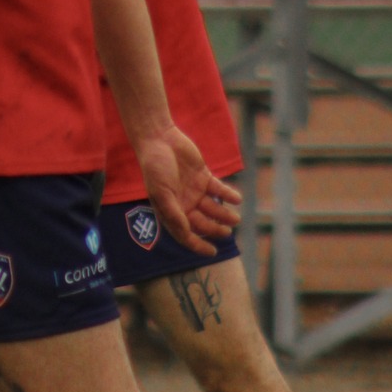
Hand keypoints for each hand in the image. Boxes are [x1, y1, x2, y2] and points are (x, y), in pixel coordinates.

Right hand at [133, 126, 241, 257]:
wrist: (159, 139)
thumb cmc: (155, 167)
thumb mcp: (162, 192)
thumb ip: (173, 213)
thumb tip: (185, 232)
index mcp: (171, 211)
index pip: (185, 234)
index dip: (198, 245)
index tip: (212, 253)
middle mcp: (184, 204)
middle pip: (202, 223)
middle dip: (215, 230)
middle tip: (228, 233)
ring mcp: (194, 191)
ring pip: (213, 208)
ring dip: (224, 215)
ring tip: (236, 218)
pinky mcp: (203, 177)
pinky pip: (219, 190)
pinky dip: (228, 194)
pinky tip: (237, 199)